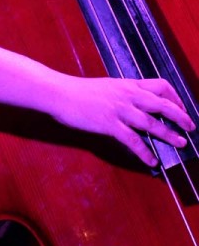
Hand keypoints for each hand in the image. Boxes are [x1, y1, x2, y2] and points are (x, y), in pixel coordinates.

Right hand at [51, 75, 194, 166]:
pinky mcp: (109, 124)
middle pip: (162, 104)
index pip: (160, 85)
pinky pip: (133, 140)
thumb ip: (123, 94)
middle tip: (190, 127)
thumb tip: (136, 104)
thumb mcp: (107, 87)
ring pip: (151, 123)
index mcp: (127, 84)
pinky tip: (152, 161)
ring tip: (180, 143)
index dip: (175, 97)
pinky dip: (145, 152)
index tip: (181, 107)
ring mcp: (119, 110)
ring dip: (169, 135)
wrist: (60, 93)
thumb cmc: (80, 91)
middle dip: (180, 116)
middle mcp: (127, 95)